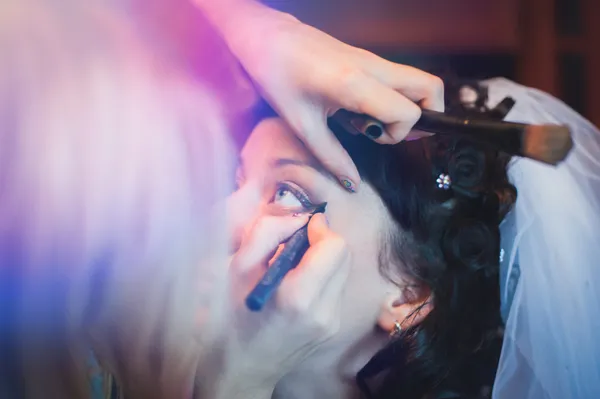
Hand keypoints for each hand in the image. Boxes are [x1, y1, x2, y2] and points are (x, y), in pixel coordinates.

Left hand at [196, 1, 443, 190]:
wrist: (266, 36)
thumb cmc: (278, 78)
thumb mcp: (301, 125)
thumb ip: (331, 157)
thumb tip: (353, 185)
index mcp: (355, 84)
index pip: (408, 111)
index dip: (400, 133)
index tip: (373, 139)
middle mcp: (373, 67)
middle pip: (430, 86)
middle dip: (426, 115)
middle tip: (393, 134)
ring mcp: (373, 59)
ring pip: (416, 80)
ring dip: (406, 107)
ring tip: (370, 123)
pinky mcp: (367, 57)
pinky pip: (397, 78)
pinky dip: (392, 98)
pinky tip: (358, 110)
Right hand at [197, 213, 349, 397]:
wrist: (238, 369)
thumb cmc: (228, 317)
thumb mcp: (236, 269)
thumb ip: (267, 233)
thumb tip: (297, 218)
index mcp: (297, 298)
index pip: (334, 246)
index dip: (319, 227)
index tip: (299, 226)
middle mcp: (323, 312)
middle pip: (343, 255)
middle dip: (322, 240)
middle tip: (294, 242)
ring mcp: (330, 323)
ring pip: (342, 270)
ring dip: (323, 258)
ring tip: (293, 265)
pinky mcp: (331, 329)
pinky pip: (335, 288)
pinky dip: (321, 277)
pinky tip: (296, 284)